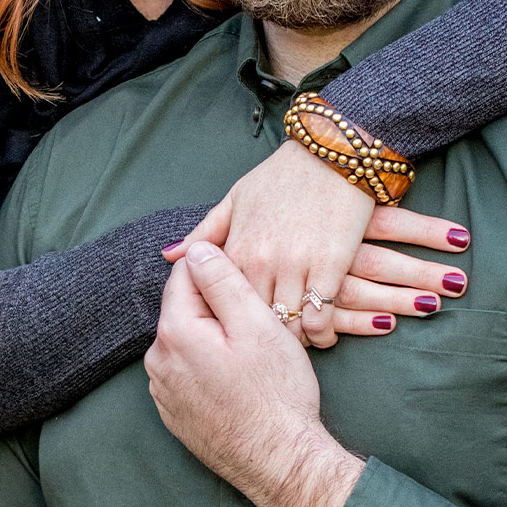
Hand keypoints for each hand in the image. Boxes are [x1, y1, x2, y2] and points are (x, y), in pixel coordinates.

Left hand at [145, 241, 363, 506]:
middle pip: (185, 308)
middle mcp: (158, 361)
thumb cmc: (275, 395)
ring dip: (213, 335)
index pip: (186, 274)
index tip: (246, 266)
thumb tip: (197, 248)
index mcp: (175, 332)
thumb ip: (223, 281)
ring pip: (187, 340)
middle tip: (259, 312)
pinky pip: (189, 372)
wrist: (279, 464)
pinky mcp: (175, 413)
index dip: (218, 262)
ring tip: (253, 348)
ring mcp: (163, 391)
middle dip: (217, 303)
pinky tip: (241, 377)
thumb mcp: (257, 325)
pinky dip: (209, 365)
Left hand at [163, 137, 469, 347]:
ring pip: (284, 323)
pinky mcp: (330, 268)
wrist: (336, 153)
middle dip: (251, 340)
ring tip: (289, 349)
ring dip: (288, 341)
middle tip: (258, 353)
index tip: (228, 333)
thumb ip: (205, 232)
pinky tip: (320, 336)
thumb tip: (170, 255)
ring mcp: (295, 265)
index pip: (212, 299)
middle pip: (247, 319)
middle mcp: (259, 261)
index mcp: (234, 247)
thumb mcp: (236, 198)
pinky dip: (319, 333)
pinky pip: (321, 317)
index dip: (219, 320)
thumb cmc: (284, 176)